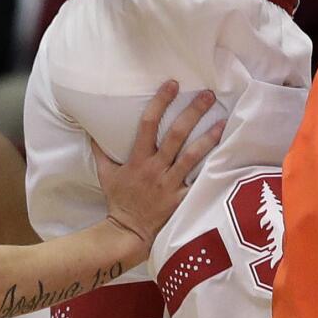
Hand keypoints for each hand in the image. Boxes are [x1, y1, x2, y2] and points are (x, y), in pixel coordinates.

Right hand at [91, 81, 223, 252]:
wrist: (127, 234)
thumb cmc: (119, 201)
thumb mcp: (106, 174)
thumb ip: (101, 151)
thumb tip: (91, 130)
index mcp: (138, 159)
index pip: (148, 124)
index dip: (161, 102)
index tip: (173, 84)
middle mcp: (155, 169)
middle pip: (176, 135)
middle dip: (193, 112)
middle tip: (208, 94)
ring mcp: (170, 185)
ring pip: (192, 156)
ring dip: (208, 137)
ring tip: (223, 120)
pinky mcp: (181, 200)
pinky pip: (199, 184)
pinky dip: (212, 171)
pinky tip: (226, 157)